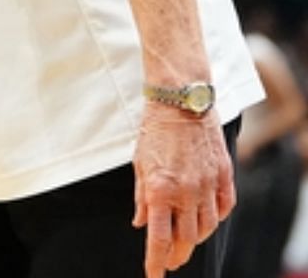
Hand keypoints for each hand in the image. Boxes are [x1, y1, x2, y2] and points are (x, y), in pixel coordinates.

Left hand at [133, 104, 234, 275]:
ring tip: (185, 241)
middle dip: (177, 255)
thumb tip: (140, 223)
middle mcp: (187, 192)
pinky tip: (206, 220)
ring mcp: (209, 185)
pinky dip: (215, 218)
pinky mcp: (225, 176)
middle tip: (169, 261)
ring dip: (195, 238)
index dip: (155, 261)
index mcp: (160, 191)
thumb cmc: (154, 131)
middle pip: (186, 239)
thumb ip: (141, 197)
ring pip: (207, 227)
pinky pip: (224, 208)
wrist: (181, 103)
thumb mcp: (139, 164)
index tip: (154, 275)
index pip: (158, 238)